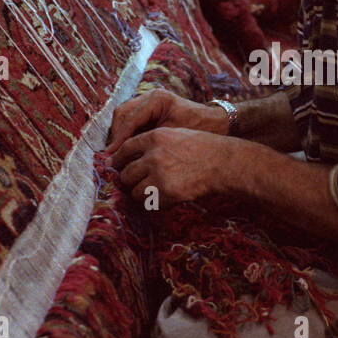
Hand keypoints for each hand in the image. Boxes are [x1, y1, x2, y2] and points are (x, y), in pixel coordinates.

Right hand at [104, 89, 225, 154]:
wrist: (214, 123)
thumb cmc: (197, 129)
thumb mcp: (174, 135)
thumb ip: (151, 141)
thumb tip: (127, 155)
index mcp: (157, 100)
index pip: (130, 117)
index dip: (120, 137)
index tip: (112, 154)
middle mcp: (150, 96)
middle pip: (122, 112)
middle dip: (116, 134)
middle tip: (112, 154)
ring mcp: (148, 101)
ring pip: (123, 115)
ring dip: (118, 133)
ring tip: (117, 153)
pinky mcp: (148, 109)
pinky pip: (130, 119)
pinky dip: (126, 133)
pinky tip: (126, 148)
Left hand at [111, 126, 231, 203]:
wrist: (223, 162)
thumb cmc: (203, 148)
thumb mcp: (176, 135)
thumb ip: (153, 143)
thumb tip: (130, 156)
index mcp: (155, 137)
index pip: (125, 149)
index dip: (117, 160)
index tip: (115, 166)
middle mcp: (154, 155)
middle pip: (126, 173)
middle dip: (129, 180)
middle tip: (137, 183)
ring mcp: (159, 174)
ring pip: (134, 191)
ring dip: (141, 193)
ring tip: (153, 191)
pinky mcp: (167, 192)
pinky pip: (149, 202)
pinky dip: (154, 203)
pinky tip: (165, 197)